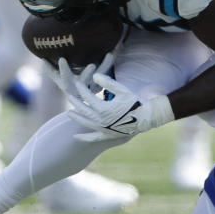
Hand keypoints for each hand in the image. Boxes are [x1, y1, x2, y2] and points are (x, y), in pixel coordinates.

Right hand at [45, 53, 115, 95]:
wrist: (82, 96)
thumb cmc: (68, 83)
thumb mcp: (58, 78)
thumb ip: (51, 70)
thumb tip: (42, 59)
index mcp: (69, 86)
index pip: (65, 78)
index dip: (63, 70)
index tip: (62, 59)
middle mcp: (82, 88)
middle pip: (84, 81)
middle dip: (87, 74)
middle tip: (91, 65)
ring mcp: (93, 86)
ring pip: (99, 77)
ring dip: (104, 66)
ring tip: (109, 55)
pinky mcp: (102, 83)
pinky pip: (107, 73)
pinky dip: (110, 63)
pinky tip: (113, 52)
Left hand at [58, 59, 173, 140]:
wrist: (146, 118)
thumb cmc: (135, 102)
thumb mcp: (122, 90)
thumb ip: (107, 82)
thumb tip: (94, 75)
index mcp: (103, 109)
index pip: (88, 97)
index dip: (81, 88)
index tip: (76, 82)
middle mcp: (101, 120)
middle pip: (83, 110)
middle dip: (75, 101)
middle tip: (69, 95)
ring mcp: (103, 129)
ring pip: (85, 123)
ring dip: (76, 118)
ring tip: (68, 113)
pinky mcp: (107, 135)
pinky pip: (93, 138)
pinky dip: (84, 137)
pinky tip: (76, 137)